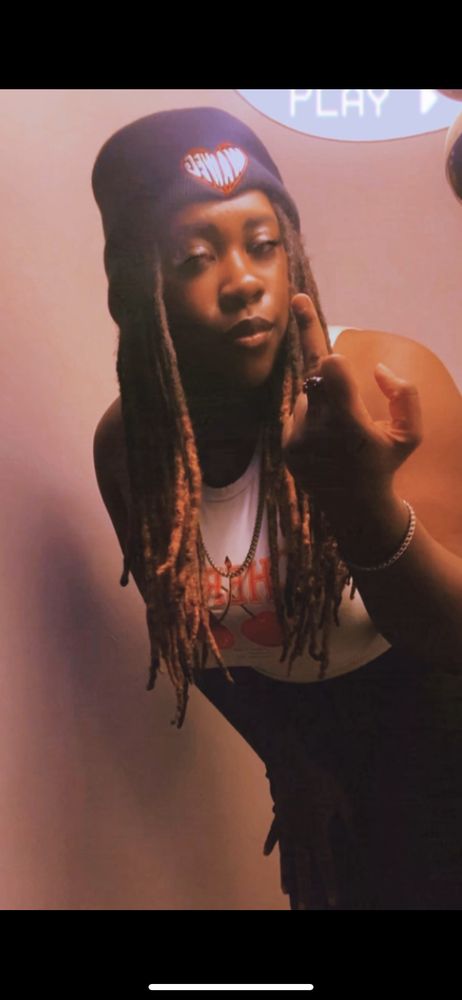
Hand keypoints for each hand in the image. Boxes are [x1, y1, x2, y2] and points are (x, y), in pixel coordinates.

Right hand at [263, 759, 358, 908]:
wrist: (291, 765)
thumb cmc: (320, 781)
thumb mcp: (340, 799)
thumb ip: (349, 819)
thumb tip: (359, 837)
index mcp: (316, 833)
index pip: (325, 864)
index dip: (330, 883)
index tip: (333, 901)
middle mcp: (300, 835)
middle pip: (302, 868)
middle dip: (304, 889)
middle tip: (304, 909)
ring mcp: (286, 828)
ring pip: (286, 857)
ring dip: (286, 875)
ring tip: (286, 891)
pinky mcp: (278, 817)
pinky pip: (274, 835)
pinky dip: (271, 844)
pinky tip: (267, 855)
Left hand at [281, 294, 423, 498]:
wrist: (355, 507)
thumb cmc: (386, 463)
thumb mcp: (409, 433)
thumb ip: (405, 396)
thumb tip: (376, 369)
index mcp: (350, 425)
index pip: (329, 368)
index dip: (318, 337)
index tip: (301, 304)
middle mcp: (319, 431)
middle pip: (314, 372)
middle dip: (316, 350)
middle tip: (301, 303)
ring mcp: (298, 440)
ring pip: (307, 394)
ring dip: (323, 397)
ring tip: (340, 427)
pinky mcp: (287, 447)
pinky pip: (298, 413)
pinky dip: (312, 416)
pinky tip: (326, 439)